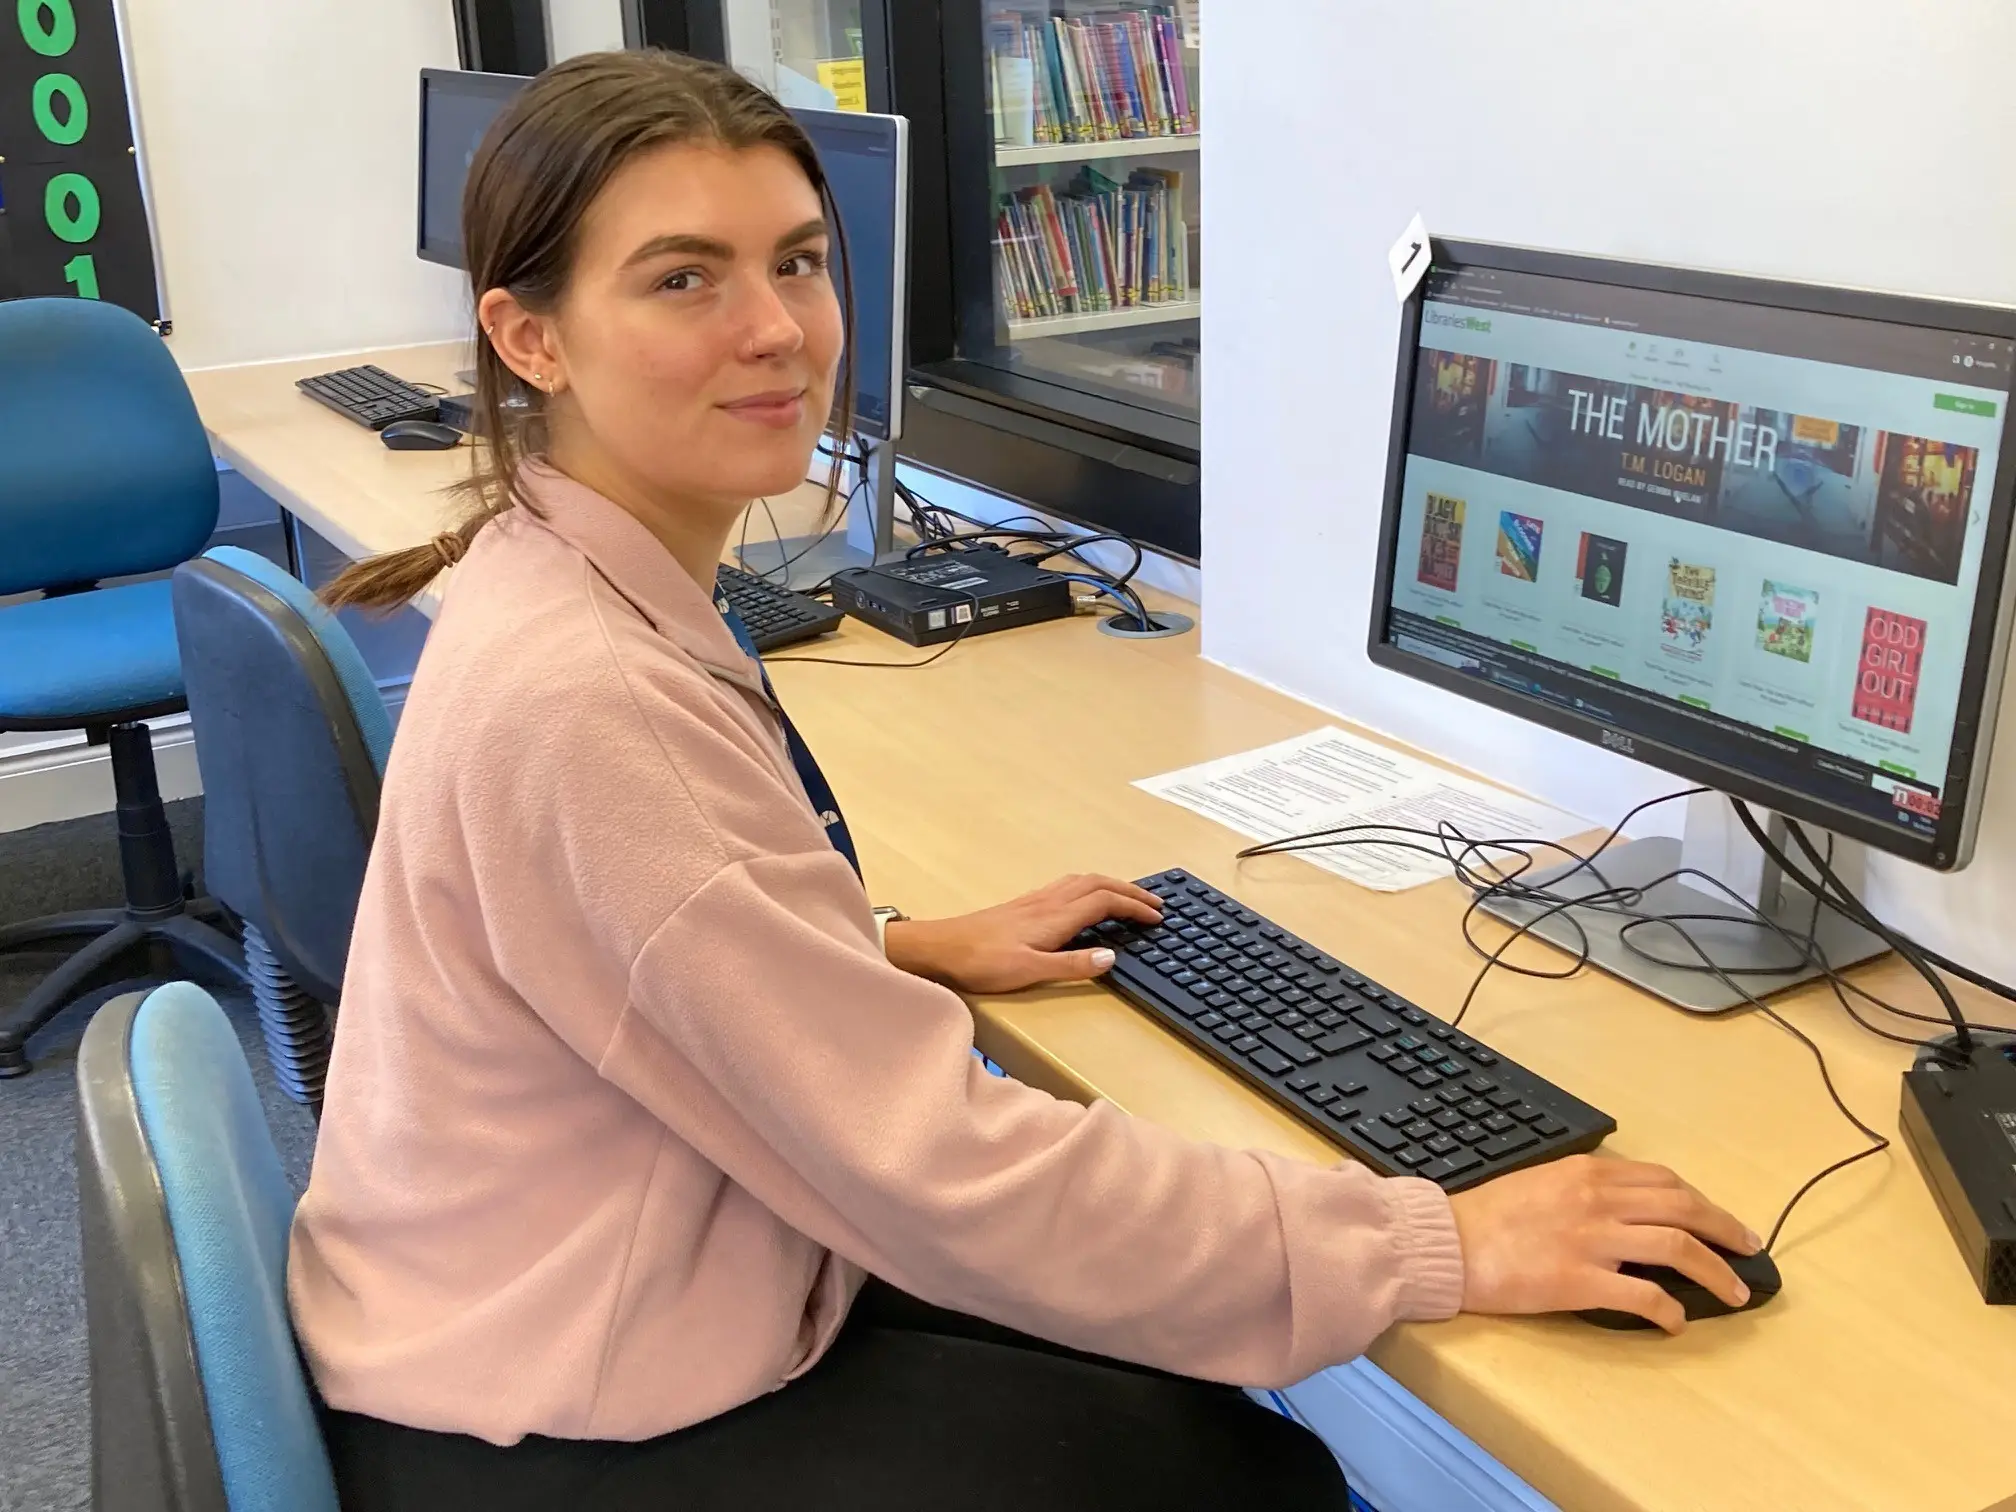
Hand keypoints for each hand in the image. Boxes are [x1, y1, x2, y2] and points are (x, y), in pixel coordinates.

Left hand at [883, 874, 1162, 994]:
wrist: (940, 948)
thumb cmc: (981, 963)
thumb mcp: (1029, 971)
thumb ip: (1072, 964)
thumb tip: (1111, 957)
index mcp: (1055, 917)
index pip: (1106, 902)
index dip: (1134, 907)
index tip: (1158, 917)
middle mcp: (1048, 902)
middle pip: (1099, 885)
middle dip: (1130, 891)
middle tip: (1156, 903)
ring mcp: (1035, 900)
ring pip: (1083, 881)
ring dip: (1112, 885)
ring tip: (1130, 896)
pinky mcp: (1024, 905)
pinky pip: (1068, 886)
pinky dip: (1090, 886)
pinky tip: (1086, 898)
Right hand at [1447, 1155, 1761, 1334]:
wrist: (1446, 1242)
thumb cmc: (1486, 1215)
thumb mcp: (1540, 1181)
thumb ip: (1584, 1188)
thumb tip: (1623, 1206)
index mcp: (1587, 1173)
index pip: (1663, 1181)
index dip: (1702, 1201)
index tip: (1720, 1220)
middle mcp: (1596, 1199)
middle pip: (1683, 1208)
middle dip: (1725, 1229)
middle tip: (1750, 1249)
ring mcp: (1591, 1239)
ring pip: (1675, 1247)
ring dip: (1714, 1270)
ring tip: (1734, 1291)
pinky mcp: (1579, 1280)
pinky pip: (1642, 1294)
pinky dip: (1669, 1308)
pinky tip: (1676, 1321)